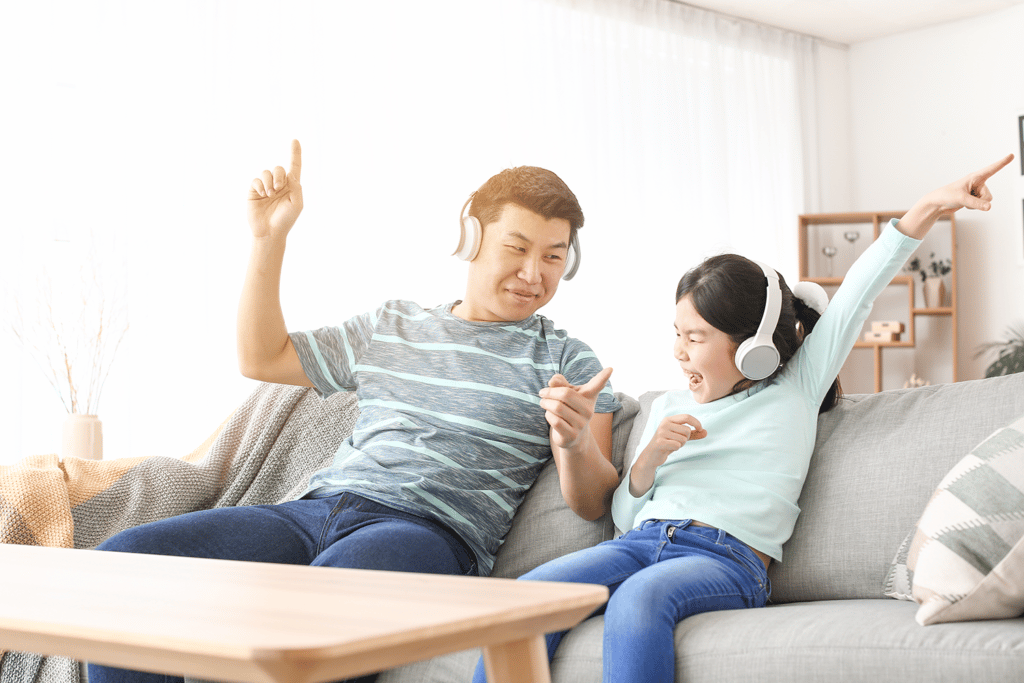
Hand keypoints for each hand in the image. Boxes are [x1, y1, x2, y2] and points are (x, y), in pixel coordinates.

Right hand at [248, 139, 303, 238]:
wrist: (269, 232)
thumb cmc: (285, 220)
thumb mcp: (297, 204)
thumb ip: (296, 187)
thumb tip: (288, 175)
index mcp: (292, 187)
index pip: (294, 167)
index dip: (295, 153)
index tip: (295, 140)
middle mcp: (279, 184)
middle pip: (279, 168)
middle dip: (279, 176)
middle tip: (278, 189)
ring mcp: (266, 187)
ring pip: (266, 172)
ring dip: (269, 181)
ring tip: (270, 194)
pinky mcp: (255, 191)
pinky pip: (256, 180)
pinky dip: (261, 185)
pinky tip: (263, 195)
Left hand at [539, 367, 612, 450]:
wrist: (572, 436)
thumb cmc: (569, 408)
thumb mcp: (566, 393)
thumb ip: (559, 383)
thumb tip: (552, 381)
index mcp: (589, 396)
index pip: (597, 385)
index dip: (603, 377)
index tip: (610, 369)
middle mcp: (588, 410)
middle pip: (566, 394)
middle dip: (549, 392)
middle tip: (542, 392)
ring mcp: (581, 424)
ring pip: (557, 407)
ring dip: (546, 403)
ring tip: (543, 402)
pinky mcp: (572, 435)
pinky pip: (555, 420)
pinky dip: (548, 415)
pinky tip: (549, 414)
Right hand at [639, 414, 705, 468]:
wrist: (652, 454)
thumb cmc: (667, 443)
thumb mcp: (680, 436)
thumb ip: (693, 434)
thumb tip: (705, 432)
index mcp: (669, 419)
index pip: (686, 417)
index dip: (696, 422)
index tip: (700, 429)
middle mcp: (664, 424)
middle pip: (687, 430)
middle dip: (686, 438)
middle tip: (678, 441)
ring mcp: (661, 432)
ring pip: (683, 439)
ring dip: (681, 444)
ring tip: (672, 445)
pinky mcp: (660, 442)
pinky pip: (677, 445)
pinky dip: (676, 448)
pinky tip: (669, 448)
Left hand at [898, 153, 1013, 238]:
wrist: (937, 204)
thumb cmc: (946, 196)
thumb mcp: (962, 199)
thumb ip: (976, 204)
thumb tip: (989, 207)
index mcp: (974, 177)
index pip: (991, 169)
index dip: (1002, 163)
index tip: (1011, 155)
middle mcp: (977, 183)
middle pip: (988, 196)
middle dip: (979, 202)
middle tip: (965, 199)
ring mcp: (976, 191)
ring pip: (986, 202)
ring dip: (976, 205)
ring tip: (963, 201)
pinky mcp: (974, 198)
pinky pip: (981, 205)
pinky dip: (973, 207)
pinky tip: (964, 204)